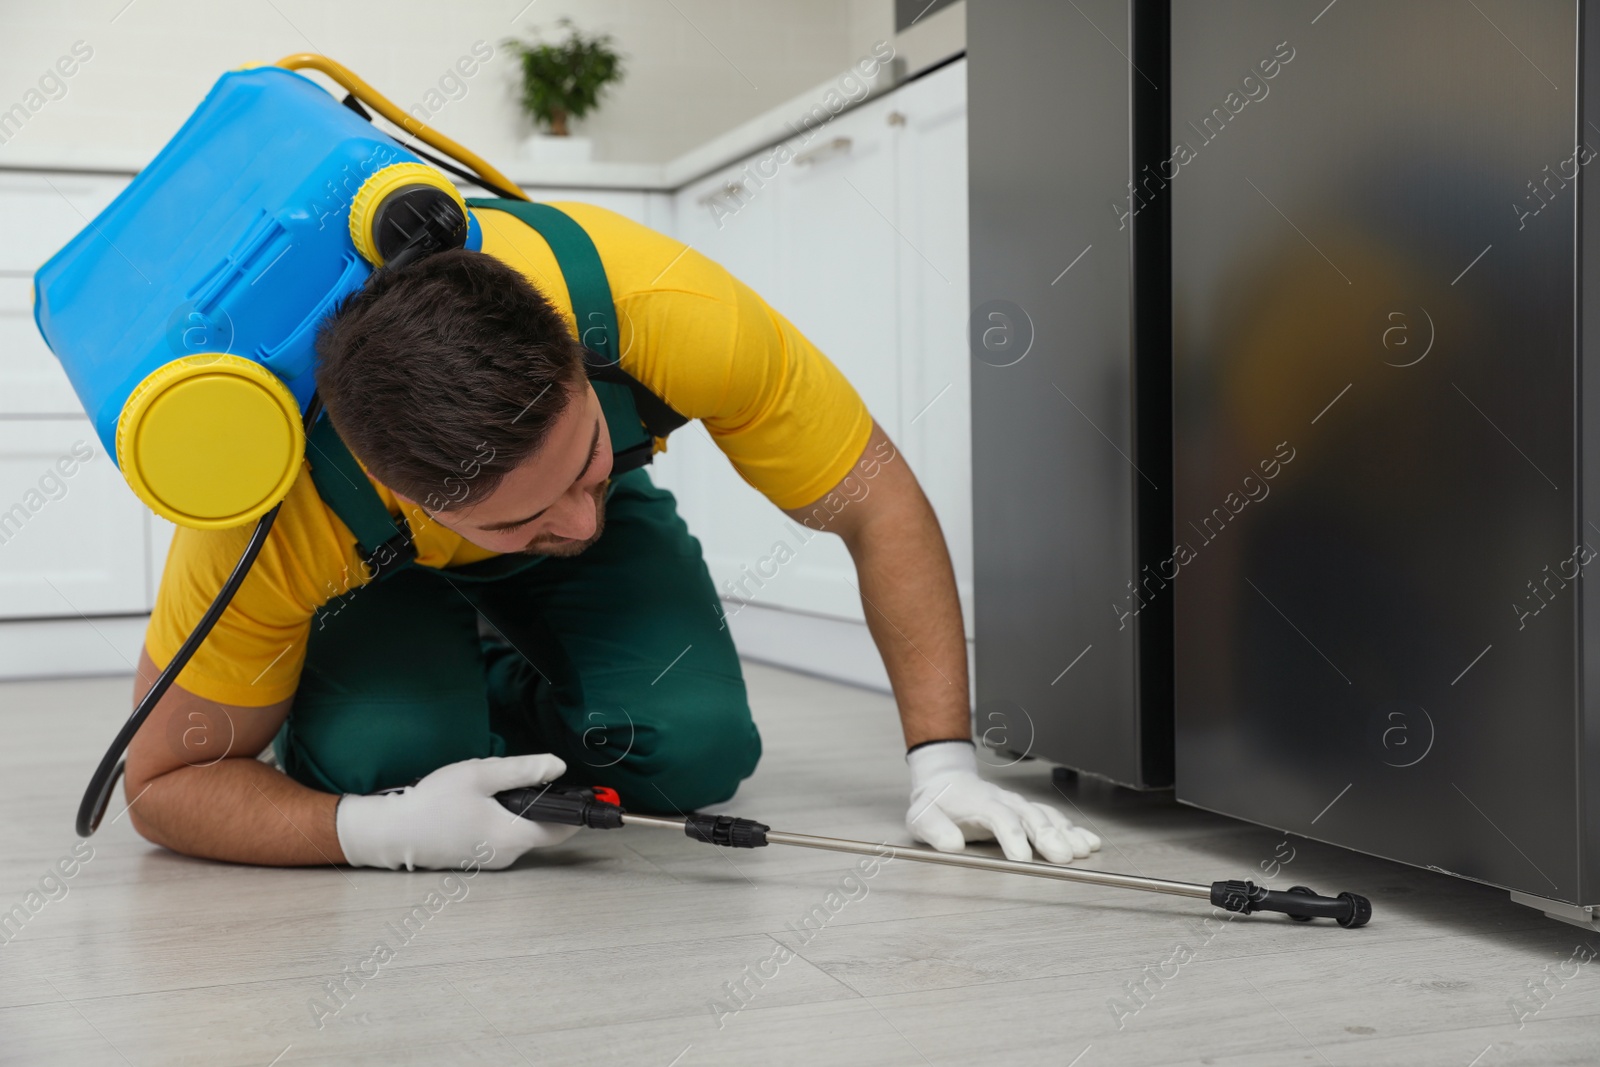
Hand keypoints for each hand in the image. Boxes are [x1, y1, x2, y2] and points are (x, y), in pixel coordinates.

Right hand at [336, 754, 579, 870]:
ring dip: (520, 811)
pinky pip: (502, 837)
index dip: (580, 811)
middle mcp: (508, 855)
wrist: (393, 831)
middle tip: (528, 778)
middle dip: (542, 804)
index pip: (564, 828)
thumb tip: (558, 767)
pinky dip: (502, 819)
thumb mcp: (481, 775)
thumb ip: (523, 770)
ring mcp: (491, 861)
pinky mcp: (477, 859)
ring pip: (521, 831)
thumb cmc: (434, 802)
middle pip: (542, 829)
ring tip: (494, 788)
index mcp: (514, 836)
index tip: (593, 797)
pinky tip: (480, 804)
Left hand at [906, 741, 1100, 863]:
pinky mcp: (1027, 811)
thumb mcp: (921, 817)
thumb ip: (934, 829)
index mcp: (979, 802)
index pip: (1000, 817)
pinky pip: (1053, 818)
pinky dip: (1072, 830)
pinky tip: (1088, 842)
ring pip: (1046, 817)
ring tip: (1083, 850)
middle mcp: (1004, 801)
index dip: (1012, 836)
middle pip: (1030, 816)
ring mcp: (1018, 805)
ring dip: (1066, 834)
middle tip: (1062, 857)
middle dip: (1048, 837)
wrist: (946, 782)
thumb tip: (951, 844)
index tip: (1022, 858)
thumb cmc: (935, 804)